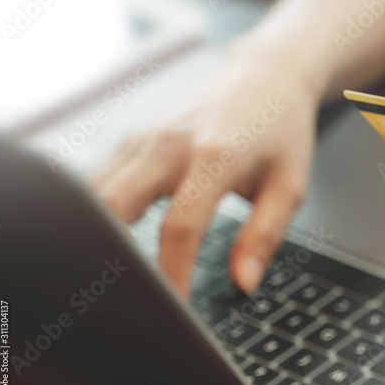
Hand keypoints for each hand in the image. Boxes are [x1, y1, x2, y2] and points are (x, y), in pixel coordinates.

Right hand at [93, 51, 319, 294]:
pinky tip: (110, 242)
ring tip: (116, 277)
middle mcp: (168, 143)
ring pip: (94, 195)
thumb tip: (244, 282)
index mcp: (214, 155)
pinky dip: (97, 215)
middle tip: (127, 297)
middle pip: (112, 206)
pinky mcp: (130, 139)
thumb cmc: (281, 130)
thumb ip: (265, 235)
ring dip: (97, 237)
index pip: (180, 226)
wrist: (264, 75)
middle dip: (110, 256)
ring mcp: (143, 138)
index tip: (172, 309)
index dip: (171, 273)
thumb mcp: (290, 184)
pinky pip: (99, 182)